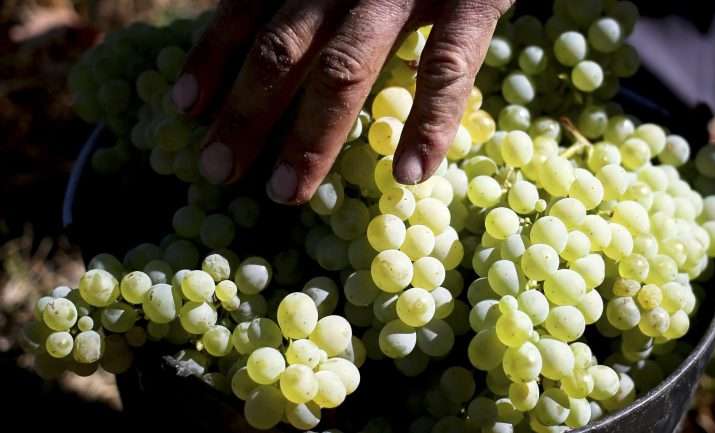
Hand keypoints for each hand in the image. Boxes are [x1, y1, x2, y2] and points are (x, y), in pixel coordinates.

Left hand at [173, 0, 514, 203]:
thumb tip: (263, 46)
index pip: (247, 6)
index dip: (212, 56)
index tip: (185, 107)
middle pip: (284, 47)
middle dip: (246, 113)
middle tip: (217, 171)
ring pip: (345, 66)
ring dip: (311, 136)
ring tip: (286, 193)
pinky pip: (445, 67)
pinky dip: (428, 122)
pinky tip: (409, 173)